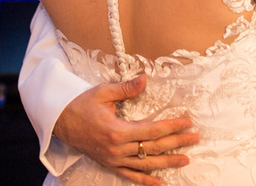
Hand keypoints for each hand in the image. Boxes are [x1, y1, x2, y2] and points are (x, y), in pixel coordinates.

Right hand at [54, 76, 198, 185]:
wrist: (61, 121)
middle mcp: (116, 149)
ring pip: (145, 164)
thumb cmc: (82, 105)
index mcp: (117, 131)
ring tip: (185, 159)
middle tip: (195, 138)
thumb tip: (144, 79)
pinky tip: (159, 182)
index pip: (152, 130)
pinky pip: (129, 175)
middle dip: (176, 142)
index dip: (172, 126)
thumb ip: (126, 88)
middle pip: (152, 147)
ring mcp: (113, 159)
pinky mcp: (109, 164)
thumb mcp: (103, 92)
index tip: (187, 122)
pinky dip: (145, 180)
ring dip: (167, 162)